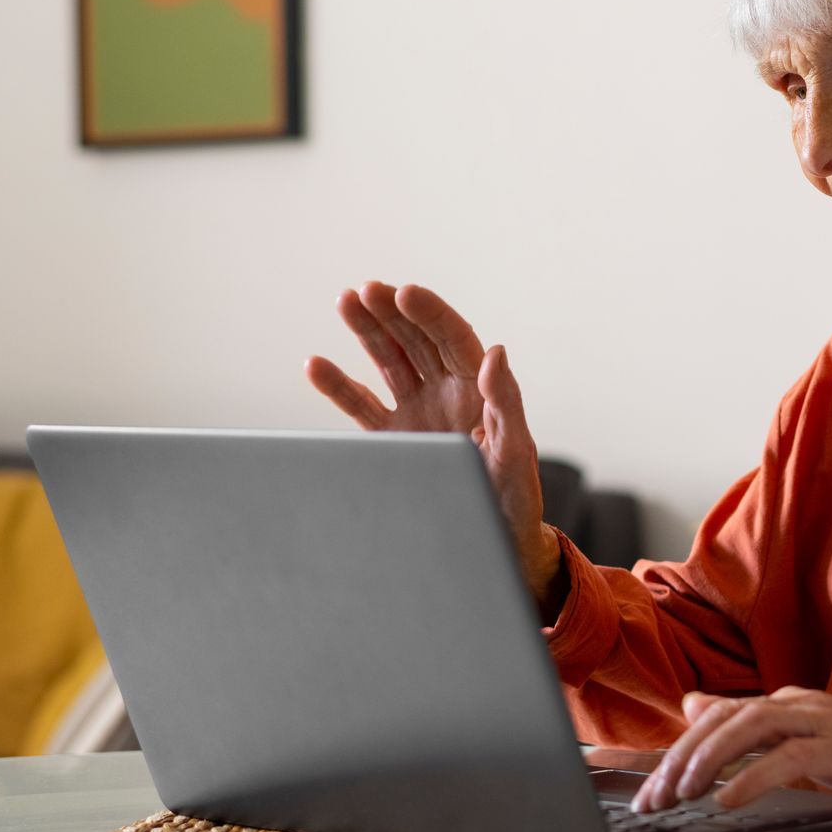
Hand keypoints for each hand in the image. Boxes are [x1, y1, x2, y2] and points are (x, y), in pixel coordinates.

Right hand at [305, 281, 562, 608]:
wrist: (493, 541)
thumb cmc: (514, 497)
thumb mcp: (515, 449)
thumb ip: (505, 401)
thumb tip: (497, 352)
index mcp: (479, 390)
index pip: (453, 338)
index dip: (431, 313)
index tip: (405, 292)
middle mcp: (447, 393)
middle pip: (416, 340)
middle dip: (391, 313)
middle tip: (366, 289)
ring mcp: (417, 413)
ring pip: (388, 362)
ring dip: (366, 332)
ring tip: (344, 300)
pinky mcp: (393, 438)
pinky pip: (362, 405)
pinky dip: (339, 385)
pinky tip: (315, 363)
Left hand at [632, 688, 831, 818]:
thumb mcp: (804, 743)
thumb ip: (752, 729)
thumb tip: (695, 708)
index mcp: (787, 705)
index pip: (718, 717)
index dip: (678, 750)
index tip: (650, 789)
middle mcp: (798, 704)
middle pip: (725, 719)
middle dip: (682, 758)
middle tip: (653, 798)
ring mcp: (822, 721)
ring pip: (751, 727)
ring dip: (709, 760)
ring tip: (682, 792)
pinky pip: (790, 757)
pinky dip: (754, 777)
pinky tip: (729, 799)